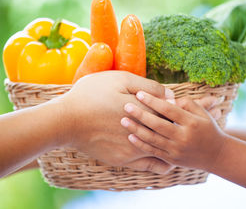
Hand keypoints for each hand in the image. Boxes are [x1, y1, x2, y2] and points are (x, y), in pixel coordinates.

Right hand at [53, 71, 175, 173]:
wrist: (65, 120)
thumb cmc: (91, 94)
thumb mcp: (120, 79)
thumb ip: (148, 86)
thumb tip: (170, 95)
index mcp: (145, 109)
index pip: (172, 111)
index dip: (177, 108)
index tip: (177, 106)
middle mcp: (144, 131)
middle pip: (170, 131)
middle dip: (177, 127)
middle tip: (180, 123)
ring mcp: (134, 149)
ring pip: (163, 150)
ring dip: (170, 144)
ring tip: (174, 139)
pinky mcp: (123, 160)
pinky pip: (149, 165)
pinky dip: (160, 161)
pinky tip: (163, 157)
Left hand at [120, 91, 225, 170]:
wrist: (216, 155)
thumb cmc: (207, 128)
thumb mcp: (202, 113)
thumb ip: (186, 103)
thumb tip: (167, 98)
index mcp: (191, 122)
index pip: (168, 110)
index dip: (153, 101)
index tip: (139, 93)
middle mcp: (183, 137)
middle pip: (158, 124)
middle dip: (141, 114)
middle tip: (126, 106)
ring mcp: (177, 150)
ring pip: (153, 139)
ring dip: (136, 129)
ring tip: (123, 120)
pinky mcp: (172, 159)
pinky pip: (153, 151)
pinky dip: (141, 144)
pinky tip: (130, 136)